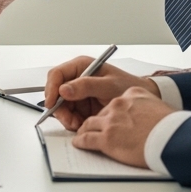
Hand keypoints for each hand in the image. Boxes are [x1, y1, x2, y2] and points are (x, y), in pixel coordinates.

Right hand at [44, 56, 159, 130]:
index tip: (52, 103)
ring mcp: (78, 93)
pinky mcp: (81, 106)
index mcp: (81, 67)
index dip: (51, 89)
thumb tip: (64, 89)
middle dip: (60, 108)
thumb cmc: (128, 87)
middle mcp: (77, 79)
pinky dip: (73, 122)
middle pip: (56, 93)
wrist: (140, 102)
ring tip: (79, 124)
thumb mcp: (109, 86)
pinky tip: (83, 125)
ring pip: (61, 106)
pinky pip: (70, 115)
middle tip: (69, 121)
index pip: (57, 75)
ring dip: (67, 117)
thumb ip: (86, 86)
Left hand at [71, 87, 174, 168]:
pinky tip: (79, 143)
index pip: (114, 102)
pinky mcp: (107, 138)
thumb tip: (146, 116)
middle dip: (95, 122)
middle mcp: (118, 104)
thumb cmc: (172, 126)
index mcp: (132, 94)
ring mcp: (111, 121)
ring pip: (89, 124)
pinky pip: (87, 139)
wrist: (174, 138)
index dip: (109, 112)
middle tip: (91, 128)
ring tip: (82, 135)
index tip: (107, 118)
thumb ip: (146, 106)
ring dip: (84, 130)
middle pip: (100, 113)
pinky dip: (81, 142)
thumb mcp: (158, 106)